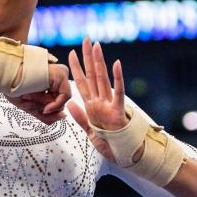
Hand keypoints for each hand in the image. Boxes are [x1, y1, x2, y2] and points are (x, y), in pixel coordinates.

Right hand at [8, 63, 70, 124]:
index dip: (46, 110)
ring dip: (44, 105)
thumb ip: (44, 115)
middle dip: (44, 107)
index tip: (37, 110)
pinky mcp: (61, 74)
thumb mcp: (29, 105)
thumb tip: (62, 116)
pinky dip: (55, 104)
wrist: (5, 73)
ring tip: (29, 96)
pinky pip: (65, 96)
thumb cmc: (12, 85)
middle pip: (58, 102)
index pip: (55, 102)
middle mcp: (56, 78)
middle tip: (28, 100)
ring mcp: (59, 75)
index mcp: (49, 82)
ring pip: (61, 100)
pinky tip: (46, 107)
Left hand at [66, 37, 126, 161]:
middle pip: (92, 75)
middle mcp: (100, 102)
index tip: (71, 53)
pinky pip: (118, 92)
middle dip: (88, 57)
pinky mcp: (119, 111)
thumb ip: (80, 117)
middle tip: (86, 39)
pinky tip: (116, 64)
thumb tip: (70, 102)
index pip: (82, 83)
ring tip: (96, 46)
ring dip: (99, 62)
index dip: (76, 68)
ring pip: (103, 79)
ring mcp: (110, 105)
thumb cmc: (111, 146)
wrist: (125, 157)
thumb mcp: (90, 133)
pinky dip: (117, 78)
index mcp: (92, 107)